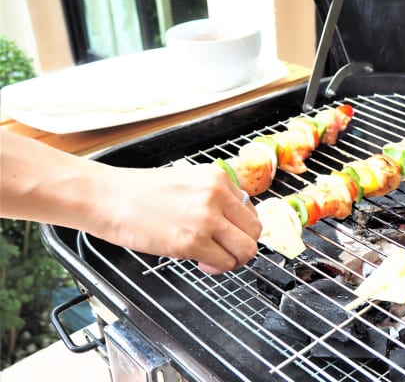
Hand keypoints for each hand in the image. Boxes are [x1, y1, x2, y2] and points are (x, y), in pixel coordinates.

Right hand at [88, 163, 260, 273]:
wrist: (107, 197)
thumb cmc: (138, 192)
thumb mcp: (186, 181)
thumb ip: (212, 196)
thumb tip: (231, 221)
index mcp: (217, 178)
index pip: (251, 209)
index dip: (242, 227)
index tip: (230, 235)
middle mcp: (216, 196)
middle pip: (255, 230)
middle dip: (244, 245)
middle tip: (227, 252)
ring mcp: (206, 219)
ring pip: (246, 249)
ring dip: (235, 260)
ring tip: (214, 259)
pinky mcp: (191, 242)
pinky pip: (224, 263)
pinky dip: (217, 268)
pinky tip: (201, 263)